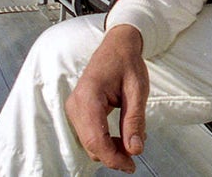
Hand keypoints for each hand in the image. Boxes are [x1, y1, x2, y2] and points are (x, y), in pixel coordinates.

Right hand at [64, 25, 149, 172]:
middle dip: (114, 155)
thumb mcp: (137, 90)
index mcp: (88, 97)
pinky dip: (105, 141)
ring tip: (132, 139)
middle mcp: (76, 104)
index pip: (96, 139)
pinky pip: (89, 135)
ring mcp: (74, 108)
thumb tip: (135, 149)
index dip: (113, 158)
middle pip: (91, 145)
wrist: (117, 46)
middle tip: (136, 153)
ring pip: (89, 143)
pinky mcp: (78, 111)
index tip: (131, 166)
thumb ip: (135, 120)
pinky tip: (122, 135)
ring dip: (110, 149)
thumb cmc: (126, 63)